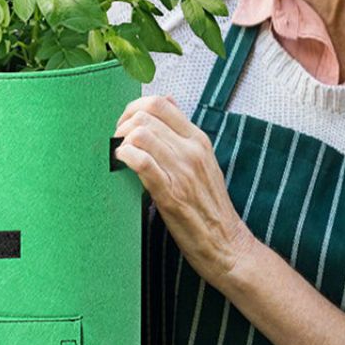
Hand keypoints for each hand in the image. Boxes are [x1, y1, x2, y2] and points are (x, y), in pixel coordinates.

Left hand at [114, 95, 255, 290]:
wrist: (227, 244)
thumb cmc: (209, 205)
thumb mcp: (203, 160)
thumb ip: (183, 133)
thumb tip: (167, 101)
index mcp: (198, 140)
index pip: (160, 103)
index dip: (133, 108)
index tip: (124, 124)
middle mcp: (191, 151)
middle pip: (146, 116)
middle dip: (122, 125)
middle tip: (116, 142)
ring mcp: (182, 172)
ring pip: (141, 135)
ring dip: (121, 141)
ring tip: (119, 155)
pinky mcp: (170, 194)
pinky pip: (142, 163)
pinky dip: (125, 157)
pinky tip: (122, 163)